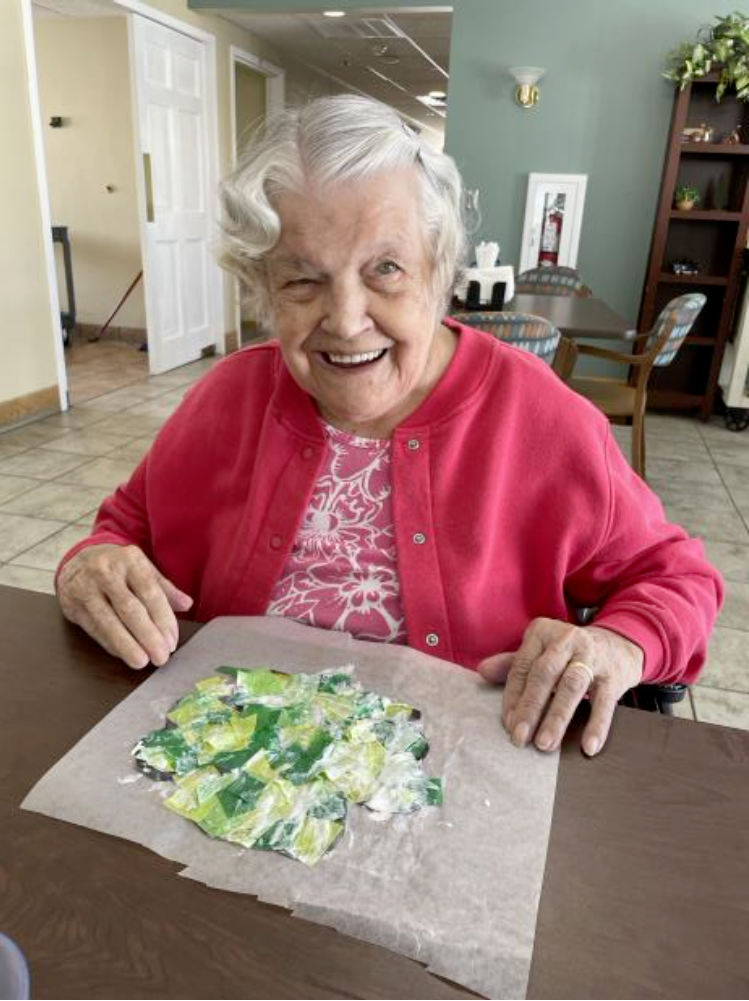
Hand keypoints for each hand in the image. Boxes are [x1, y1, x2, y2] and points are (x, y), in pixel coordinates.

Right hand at [57, 544, 192, 669]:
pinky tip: (123, 654)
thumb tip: (187, 604)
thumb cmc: (119, 567)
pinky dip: (110, 643)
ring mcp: (86, 587)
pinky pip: (93, 628)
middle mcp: (106, 571)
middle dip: (147, 635)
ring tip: (141, 661)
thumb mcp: (142, 569)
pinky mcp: (72, 605)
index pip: (150, 592)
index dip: (163, 619)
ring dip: (126, 644)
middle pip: (130, 608)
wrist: (79, 558)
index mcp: (130, 560)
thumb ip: (164, 588)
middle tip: (161, 657)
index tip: (172, 641)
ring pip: (108, 621)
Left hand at [478, 618, 643, 755]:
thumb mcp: (541, 652)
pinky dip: (596, 725)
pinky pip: (605, 702)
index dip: (513, 697)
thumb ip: (512, 663)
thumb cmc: (570, 653)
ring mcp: (592, 656)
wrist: (619, 644)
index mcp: (542, 633)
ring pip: (571, 686)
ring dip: (556, 717)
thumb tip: (482, 671)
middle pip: (544, 675)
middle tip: (520, 738)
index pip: (522, 667)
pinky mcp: (614, 674)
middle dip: (530, 708)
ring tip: (545, 744)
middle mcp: (566, 640)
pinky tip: (588, 747)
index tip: (508, 724)